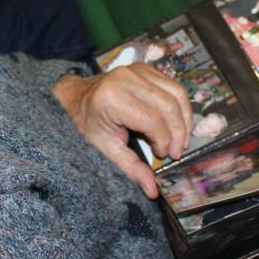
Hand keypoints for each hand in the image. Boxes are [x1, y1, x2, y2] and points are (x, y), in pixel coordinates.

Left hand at [53, 65, 192, 198]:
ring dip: (184, 118)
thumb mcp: (105, 149)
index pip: (152, 121)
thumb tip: (153, 191)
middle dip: (179, 131)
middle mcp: (126, 78)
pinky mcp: (144, 68)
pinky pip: (172, 85)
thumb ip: (130, 168)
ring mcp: (137, 70)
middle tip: (177, 151)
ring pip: (176, 92)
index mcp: (113, 98)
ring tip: (181, 139)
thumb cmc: (87, 125)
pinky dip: (179, 105)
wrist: (75, 99)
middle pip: (168, 105)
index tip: (164, 155)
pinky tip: (175, 123)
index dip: (164, 141)